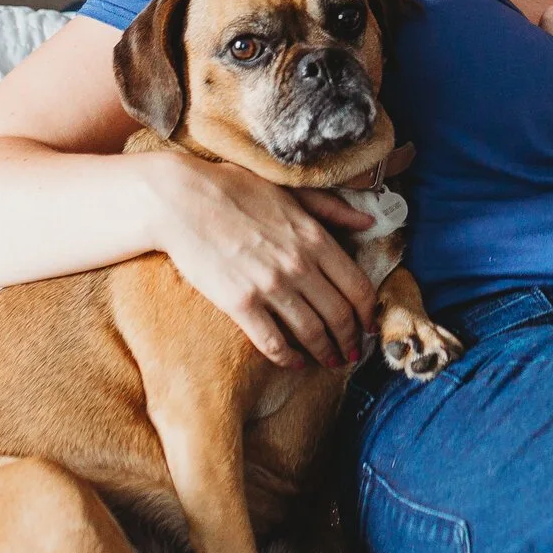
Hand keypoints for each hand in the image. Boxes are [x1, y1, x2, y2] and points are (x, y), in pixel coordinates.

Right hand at [143, 152, 379, 368]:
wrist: (182, 200)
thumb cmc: (236, 190)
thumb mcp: (291, 192)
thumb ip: (332, 209)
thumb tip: (368, 222)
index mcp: (314, 237)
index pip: (358, 286)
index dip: (369, 313)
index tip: (370, 326)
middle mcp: (298, 265)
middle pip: (340, 315)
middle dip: (351, 339)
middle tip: (353, 353)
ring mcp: (269, 285)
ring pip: (311, 332)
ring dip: (326, 353)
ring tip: (330, 361)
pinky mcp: (239, 303)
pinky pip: (272, 341)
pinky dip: (288, 358)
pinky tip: (295, 362)